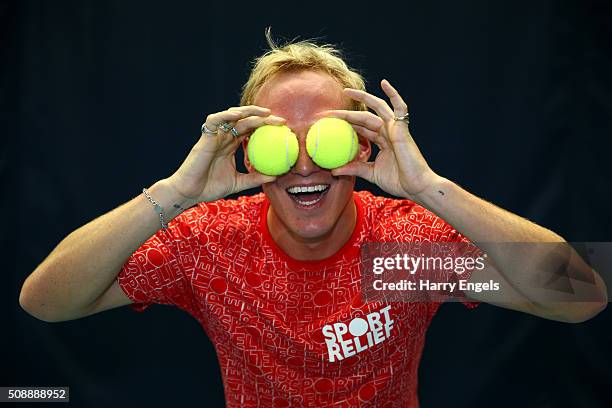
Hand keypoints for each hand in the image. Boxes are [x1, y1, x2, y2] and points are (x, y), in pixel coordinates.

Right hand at [166, 106, 284, 202]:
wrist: (189, 192)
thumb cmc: (210, 188)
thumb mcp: (238, 183)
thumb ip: (255, 179)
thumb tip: (275, 176)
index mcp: (230, 145)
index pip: (251, 130)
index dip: (266, 126)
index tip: (283, 129)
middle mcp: (224, 137)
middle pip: (246, 120)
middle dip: (264, 117)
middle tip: (281, 120)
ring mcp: (215, 136)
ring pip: (232, 115)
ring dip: (249, 111)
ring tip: (266, 113)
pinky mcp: (205, 137)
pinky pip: (214, 120)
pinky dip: (226, 115)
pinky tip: (239, 116)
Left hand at [321, 79, 438, 200]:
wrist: (416, 186)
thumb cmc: (398, 181)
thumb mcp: (370, 173)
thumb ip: (354, 168)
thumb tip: (333, 170)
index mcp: (381, 141)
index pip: (360, 129)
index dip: (345, 125)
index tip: (328, 123)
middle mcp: (387, 132)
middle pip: (363, 118)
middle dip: (346, 114)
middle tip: (328, 112)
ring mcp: (395, 128)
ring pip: (376, 108)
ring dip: (362, 99)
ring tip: (346, 91)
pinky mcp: (402, 128)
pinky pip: (400, 107)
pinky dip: (394, 94)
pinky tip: (384, 83)